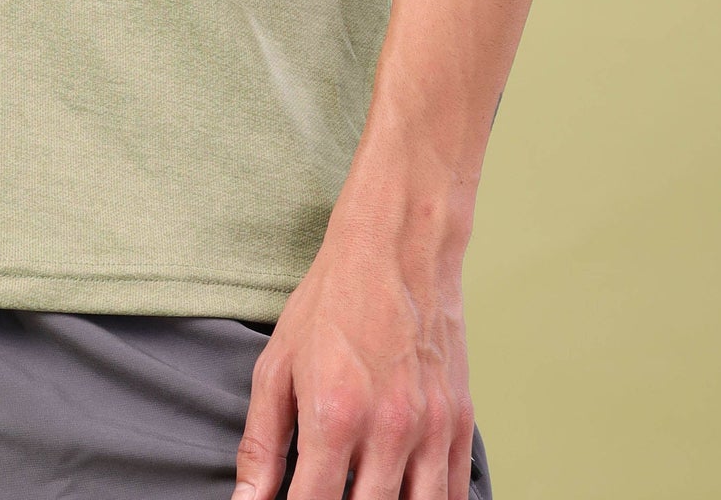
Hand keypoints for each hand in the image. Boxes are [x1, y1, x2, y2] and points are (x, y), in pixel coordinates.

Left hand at [232, 194, 474, 499]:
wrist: (396, 246)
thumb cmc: (330, 301)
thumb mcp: (277, 363)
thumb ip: (261, 440)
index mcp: (334, 416)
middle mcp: (388, 430)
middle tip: (325, 494)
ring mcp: (430, 430)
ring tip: (362, 493)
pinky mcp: (459, 423)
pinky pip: (454, 494)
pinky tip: (403, 495)